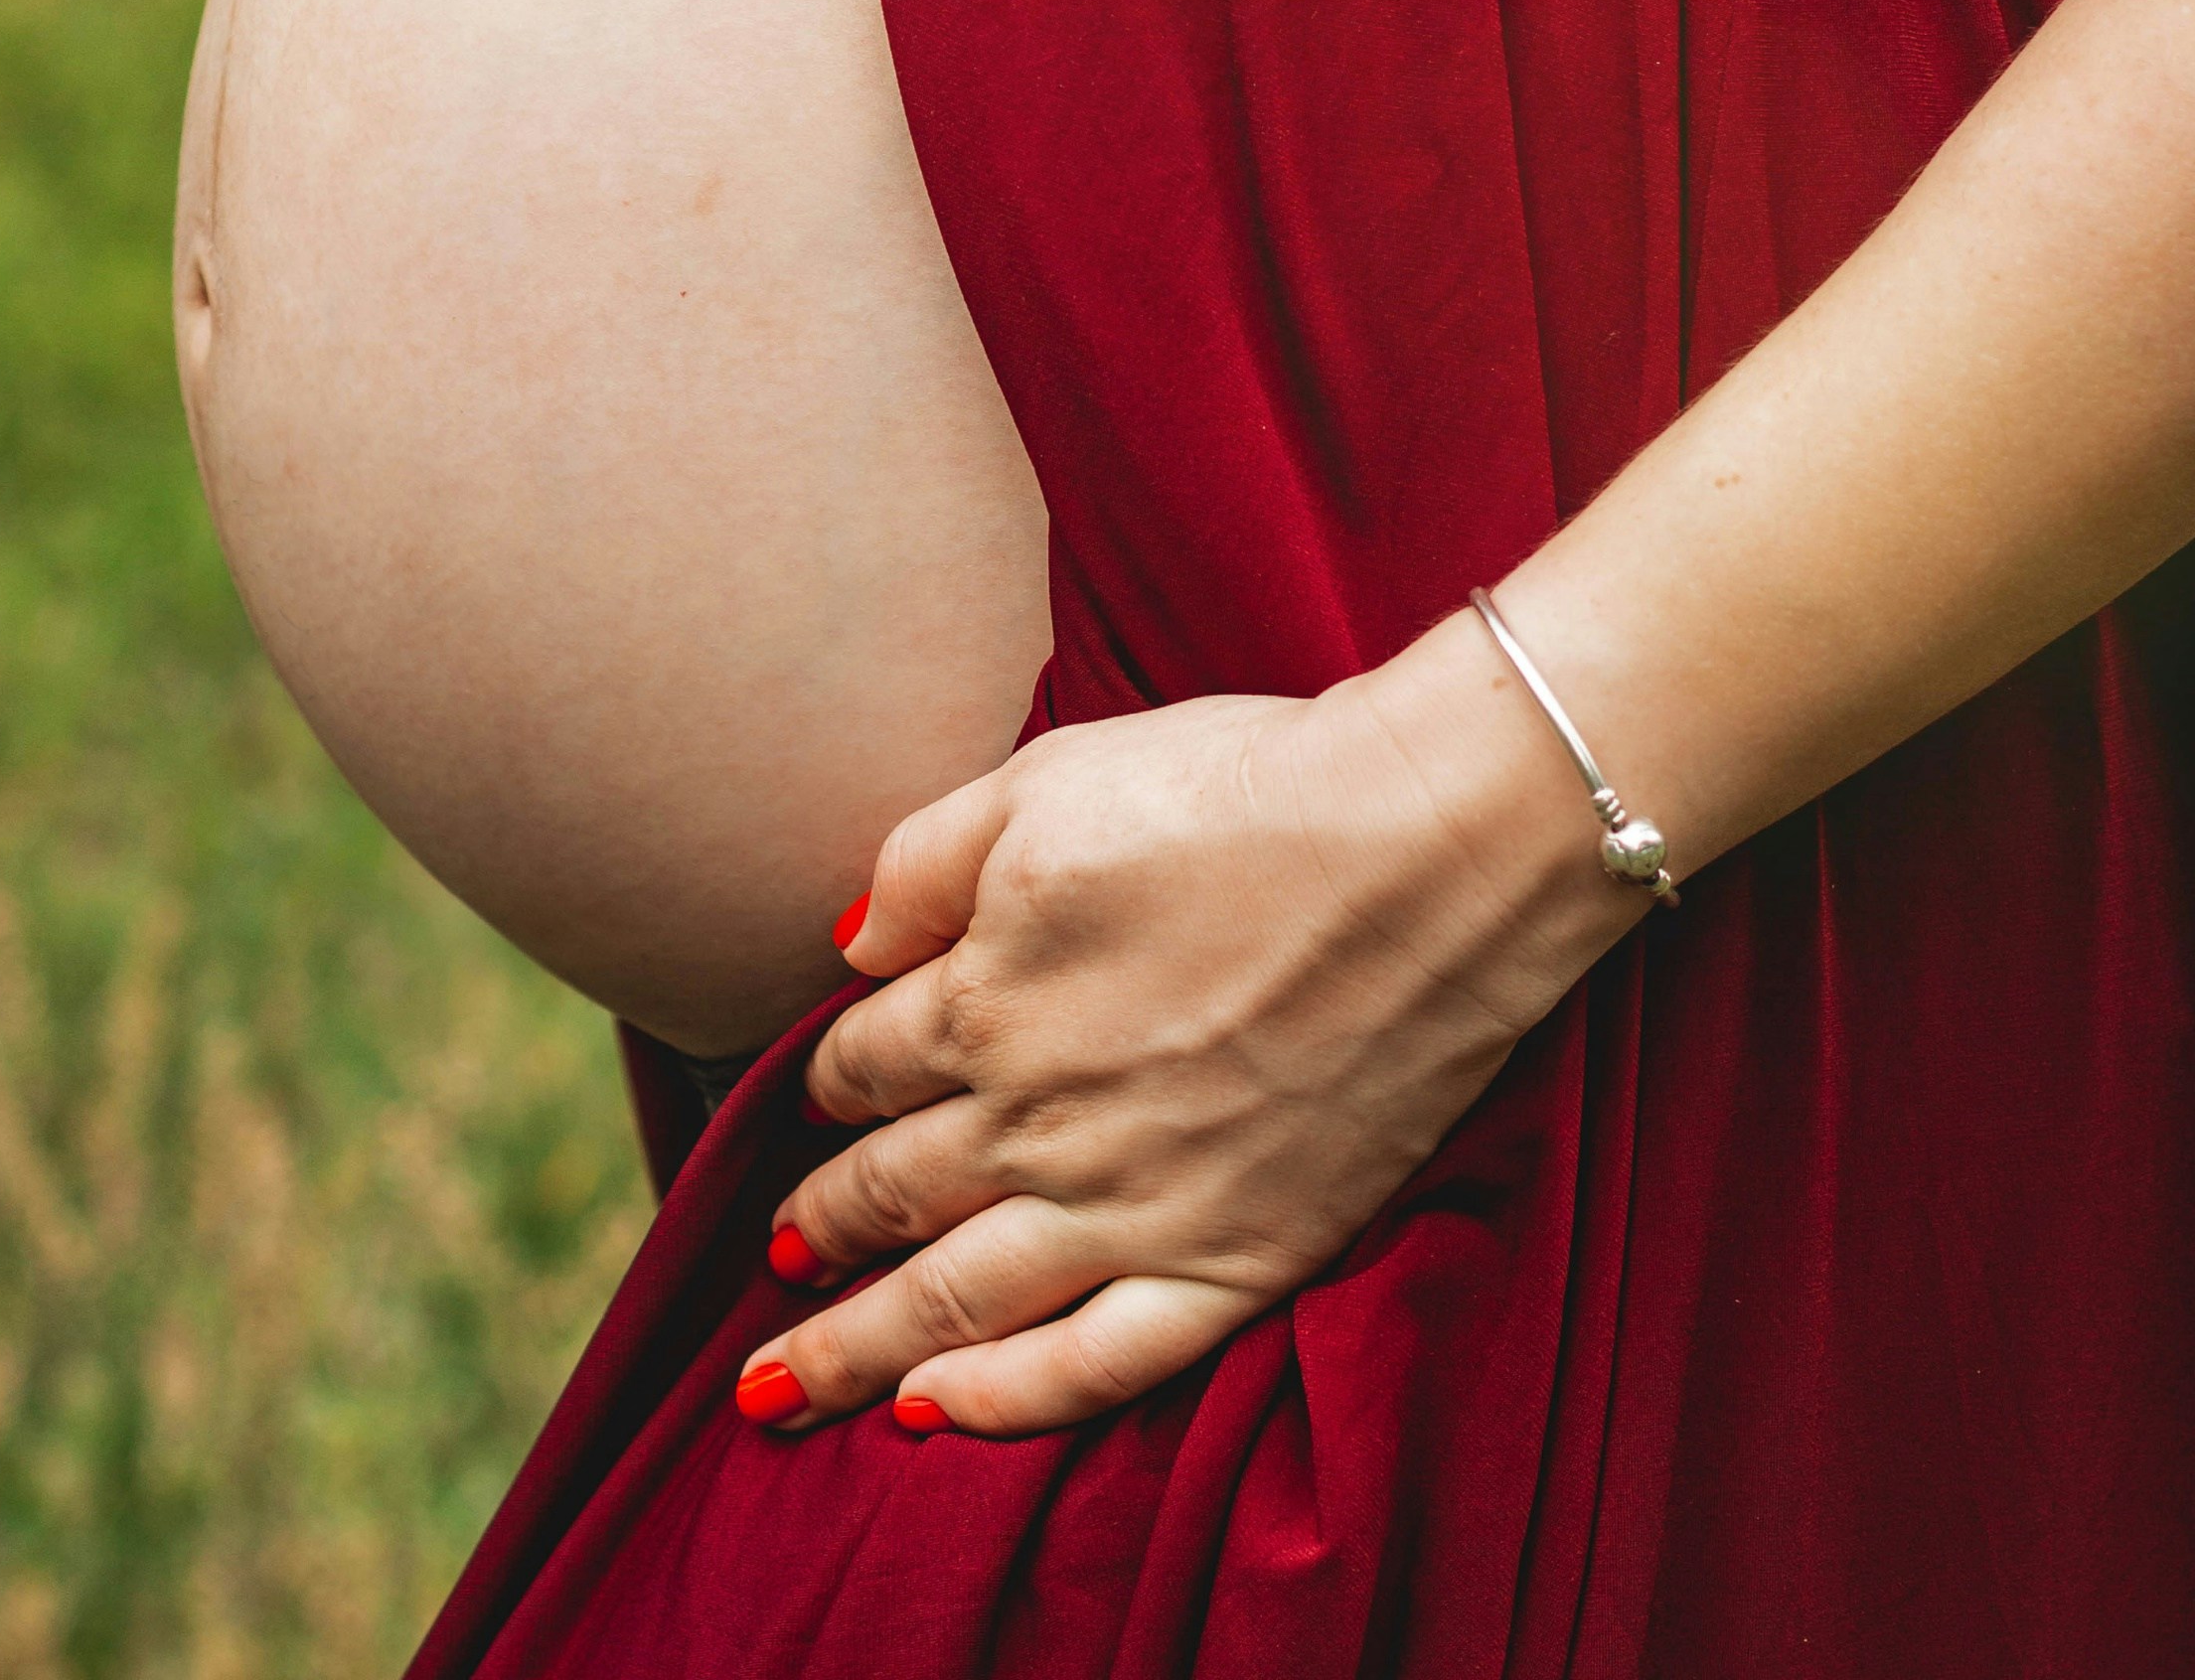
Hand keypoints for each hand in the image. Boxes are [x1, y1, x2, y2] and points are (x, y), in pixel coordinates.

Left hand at [741, 618, 1641, 1439]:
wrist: (1425, 850)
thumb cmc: (1241, 787)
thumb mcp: (1049, 777)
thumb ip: (927, 859)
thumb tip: (844, 945)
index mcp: (981, 997)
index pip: (861, 1062)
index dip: (825, 1079)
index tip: (814, 1097)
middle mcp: (1034, 1120)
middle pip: (885, 1192)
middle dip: (814, 1230)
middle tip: (769, 1262)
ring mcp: (1132, 1206)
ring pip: (954, 1303)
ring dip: (851, 1348)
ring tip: (776, 1390)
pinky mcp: (1234, 1260)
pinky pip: (1094, 1365)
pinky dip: (1004, 1402)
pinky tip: (937, 1417)